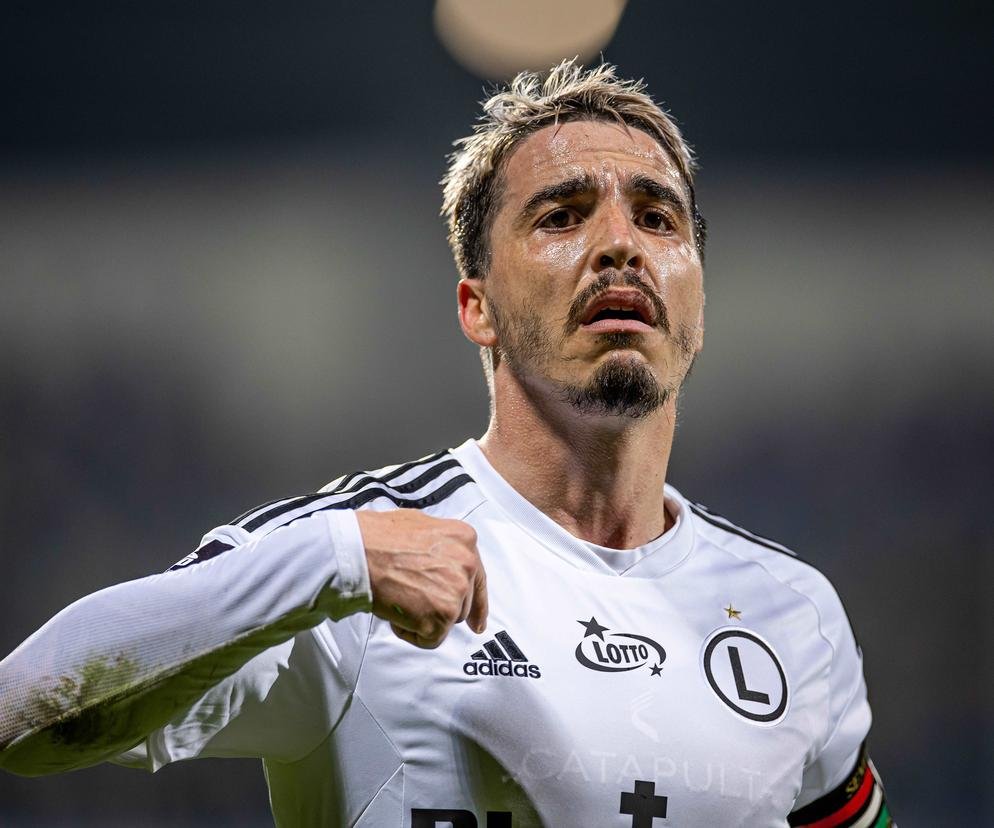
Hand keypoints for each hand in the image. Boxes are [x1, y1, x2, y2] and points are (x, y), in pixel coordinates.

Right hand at [357, 509, 487, 647]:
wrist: (357, 552)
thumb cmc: (376, 538)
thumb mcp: (419, 526)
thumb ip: (439, 546)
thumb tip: (437, 560)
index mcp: (463, 539)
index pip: (477, 578)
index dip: (476, 602)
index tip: (477, 623)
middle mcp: (466, 563)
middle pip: (462, 603)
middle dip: (439, 607)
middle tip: (412, 600)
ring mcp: (456, 590)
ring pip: (447, 621)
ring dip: (424, 619)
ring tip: (399, 597)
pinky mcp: (442, 615)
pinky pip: (431, 639)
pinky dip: (411, 633)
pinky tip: (396, 611)